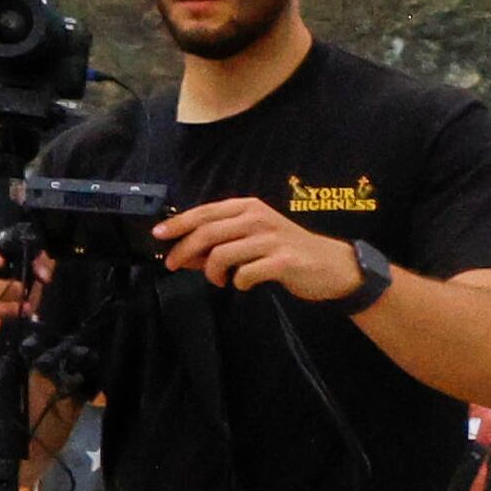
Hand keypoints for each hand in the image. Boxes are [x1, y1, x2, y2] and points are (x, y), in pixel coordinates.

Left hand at [152, 197, 365, 302]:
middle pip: (207, 232)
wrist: (332, 265)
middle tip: (173, 265)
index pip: (204, 212)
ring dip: (211, 271)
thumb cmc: (287, 250)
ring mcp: (270, 238)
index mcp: (248, 207)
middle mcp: (258, 218)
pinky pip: (245, 273)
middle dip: (184, 250)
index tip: (158, 235)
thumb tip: (184, 253)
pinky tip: (242, 284)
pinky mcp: (282, 261)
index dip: (178, 224)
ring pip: (221, 254)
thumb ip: (222, 241)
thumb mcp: (253, 237)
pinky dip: (237, 282)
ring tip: (218, 279)